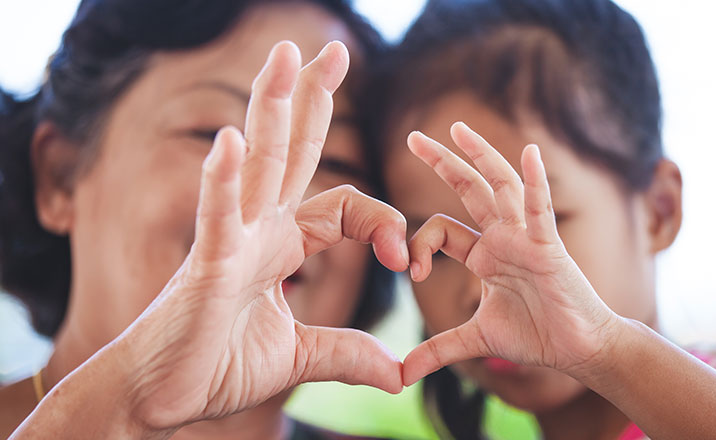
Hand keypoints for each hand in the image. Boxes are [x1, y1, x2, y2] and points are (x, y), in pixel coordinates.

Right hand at [119, 41, 407, 428]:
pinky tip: (231, 141)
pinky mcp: (205, 267)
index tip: (403, 260)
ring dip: (270, 109)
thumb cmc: (216, 366)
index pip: (345, 207)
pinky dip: (223, 180)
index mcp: (281, 245)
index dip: (383, 222)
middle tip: (330, 49)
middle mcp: (258, 231)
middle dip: (311, 99)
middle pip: (290, 153)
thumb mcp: (299, 359)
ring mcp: (230, 242)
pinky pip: (217, 217)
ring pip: (257, 166)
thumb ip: (347, 353)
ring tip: (285, 54)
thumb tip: (397, 374)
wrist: (159, 397)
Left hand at [402, 122, 619, 385]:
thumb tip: (401, 375)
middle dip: (442, 162)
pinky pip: (540, 210)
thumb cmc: (535, 336)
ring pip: (500, 187)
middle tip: (413, 137)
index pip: (442, 229)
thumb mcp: (476, 339)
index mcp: (484, 254)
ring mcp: (525, 238)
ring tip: (458, 128)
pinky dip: (535, 182)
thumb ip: (438, 349)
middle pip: (469, 190)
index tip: (410, 272)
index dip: (418, 243)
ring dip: (480, 157)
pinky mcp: (548, 247)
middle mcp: (502, 238)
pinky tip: (529, 153)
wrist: (578, 349)